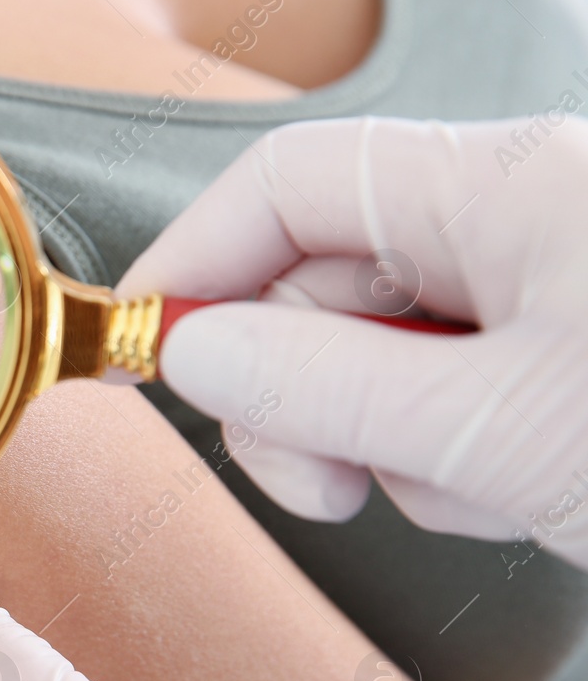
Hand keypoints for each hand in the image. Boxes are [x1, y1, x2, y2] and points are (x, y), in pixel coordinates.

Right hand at [118, 116, 587, 569]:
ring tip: (474, 492)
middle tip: (321, 485)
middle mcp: (512, 222)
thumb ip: (326, 388)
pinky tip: (518, 495)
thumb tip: (190, 355)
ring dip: (384, 445)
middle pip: (318, 283)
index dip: (194, 263)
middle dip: (298, 397)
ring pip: (375, 359)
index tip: (135, 349)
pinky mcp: (555, 364)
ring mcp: (539, 295)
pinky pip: (444, 400)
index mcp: (498, 186)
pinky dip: (451, 462)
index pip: (287, 184)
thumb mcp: (496, 427)